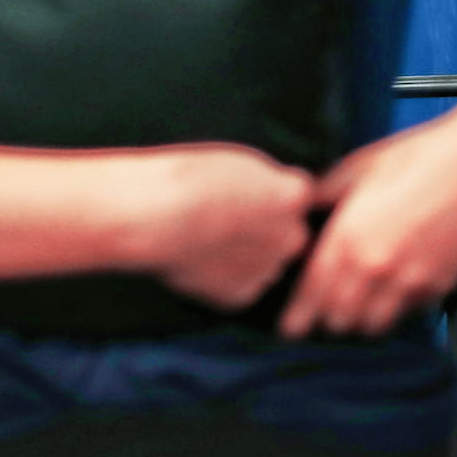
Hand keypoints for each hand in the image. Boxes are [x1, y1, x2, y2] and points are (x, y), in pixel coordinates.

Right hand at [139, 145, 315, 310]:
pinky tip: (197, 262)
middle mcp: (291, 236)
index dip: (269, 197)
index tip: (244, 196)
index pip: (298, 197)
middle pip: (288, 236)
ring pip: (263, 265)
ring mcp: (268, 268)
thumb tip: (274, 193)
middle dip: (266, 233)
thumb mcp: (241, 162)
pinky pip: (239, 288)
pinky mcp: (241, 294)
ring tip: (205, 242)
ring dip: (245, 258)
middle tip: (225, 223)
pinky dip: (222, 280)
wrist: (158, 216)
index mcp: (293, 196)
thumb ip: (267, 182)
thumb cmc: (190, 180)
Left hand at [279, 120, 456, 338]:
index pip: (312, 292)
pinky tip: (399, 287)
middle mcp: (376, 265)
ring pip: (374, 323)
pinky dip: (400, 307)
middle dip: (330, 316)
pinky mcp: (442, 283)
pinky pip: (410, 312)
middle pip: (339, 317)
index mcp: (349, 236)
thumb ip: (325, 195)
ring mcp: (411, 279)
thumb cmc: (424, 156)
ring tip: (361, 303)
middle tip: (327, 308)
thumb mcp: (359, 168)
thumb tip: (302, 208)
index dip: (298, 315)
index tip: (290, 328)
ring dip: (363, 318)